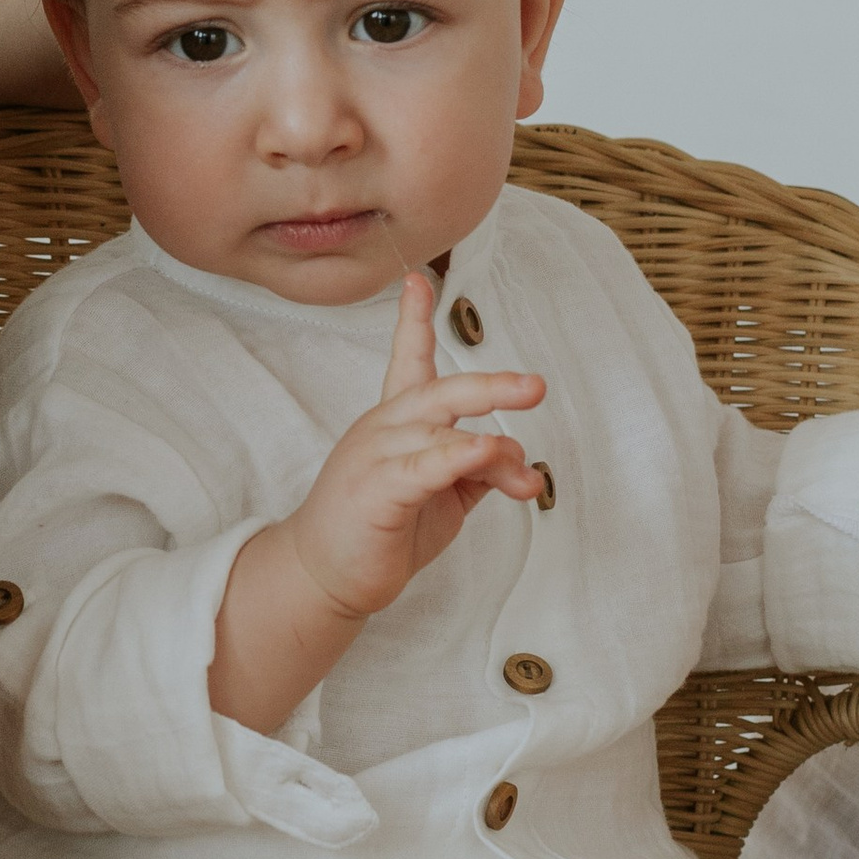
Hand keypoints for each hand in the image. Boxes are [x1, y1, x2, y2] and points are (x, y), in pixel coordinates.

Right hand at [287, 271, 545, 622]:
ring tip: (526, 481)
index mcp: (396, 422)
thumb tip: (517, 455)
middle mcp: (383, 429)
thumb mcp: (440, 494)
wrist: (323, 577)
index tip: (416, 281)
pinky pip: (425, 465)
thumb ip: (475, 468)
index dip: (413, 321)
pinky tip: (487, 452)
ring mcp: (376, 456)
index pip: (405, 361)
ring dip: (495, 452)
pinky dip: (460, 456)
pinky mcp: (377, 490)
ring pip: (443, 431)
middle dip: (491, 386)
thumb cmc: (380, 530)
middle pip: (440, 391)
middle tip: (534, 387)